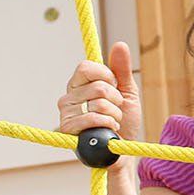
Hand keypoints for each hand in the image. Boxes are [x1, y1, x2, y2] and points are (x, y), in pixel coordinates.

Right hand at [57, 42, 140, 167]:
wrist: (122, 150)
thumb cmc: (123, 122)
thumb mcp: (127, 92)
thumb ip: (122, 70)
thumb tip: (119, 44)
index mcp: (79, 85)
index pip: (86, 67)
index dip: (106, 75)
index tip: (114, 87)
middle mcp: (68, 97)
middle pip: (98, 86)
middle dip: (116, 100)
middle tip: (116, 110)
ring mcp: (66, 114)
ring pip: (99, 103)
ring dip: (115, 115)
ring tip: (112, 123)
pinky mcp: (67, 130)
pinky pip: (93, 118)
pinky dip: (108, 125)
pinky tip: (108, 132)